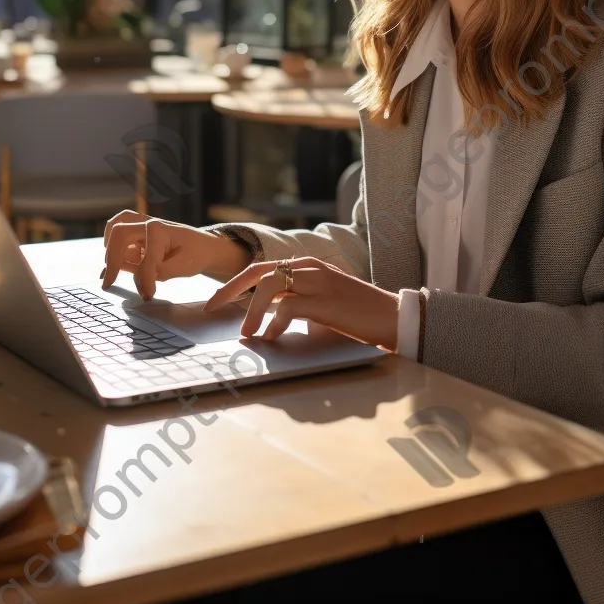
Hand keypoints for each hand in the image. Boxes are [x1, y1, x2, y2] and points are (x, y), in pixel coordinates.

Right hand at [101, 211, 252, 299]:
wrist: (205, 246)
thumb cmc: (196, 254)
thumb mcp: (182, 267)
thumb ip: (158, 273)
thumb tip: (138, 280)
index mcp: (160, 231)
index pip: (145, 259)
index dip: (145, 280)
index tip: (149, 296)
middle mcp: (149, 223)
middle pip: (119, 234)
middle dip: (112, 259)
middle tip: (108, 283)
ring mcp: (144, 225)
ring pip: (116, 226)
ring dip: (110, 248)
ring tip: (110, 271)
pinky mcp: (141, 231)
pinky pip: (119, 230)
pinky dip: (112, 244)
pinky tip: (111, 263)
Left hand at [202, 256, 399, 350]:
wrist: (391, 317)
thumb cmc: (355, 314)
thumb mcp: (319, 303)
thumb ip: (293, 302)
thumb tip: (263, 318)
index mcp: (306, 266)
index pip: (261, 268)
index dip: (234, 282)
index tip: (215, 300)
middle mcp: (309, 268)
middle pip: (258, 271)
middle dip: (230, 289)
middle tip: (211, 308)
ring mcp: (317, 282)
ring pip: (269, 285)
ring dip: (252, 311)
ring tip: (246, 333)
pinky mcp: (325, 301)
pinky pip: (289, 307)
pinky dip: (275, 322)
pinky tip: (272, 336)